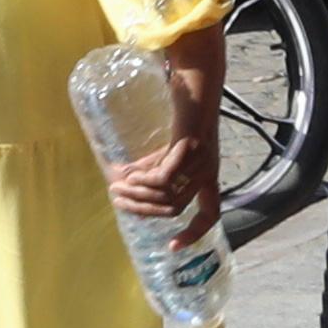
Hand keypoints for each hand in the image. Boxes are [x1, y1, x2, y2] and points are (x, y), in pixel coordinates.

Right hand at [104, 66, 217, 237]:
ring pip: (167, 196)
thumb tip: (127, 182)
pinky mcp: (188, 147)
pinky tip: (128, 174)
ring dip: (138, 195)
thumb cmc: (184, 111)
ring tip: (117, 187)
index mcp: (209, 175)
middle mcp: (208, 172)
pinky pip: (163, 178)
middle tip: (117, 200)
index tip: (171, 246)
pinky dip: (142, 180)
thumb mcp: (171, 147)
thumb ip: (156, 166)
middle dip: (143, 210)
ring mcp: (201, 161)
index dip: (194, 232)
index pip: (211, 213)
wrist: (198, 81)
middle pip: (175, 209)